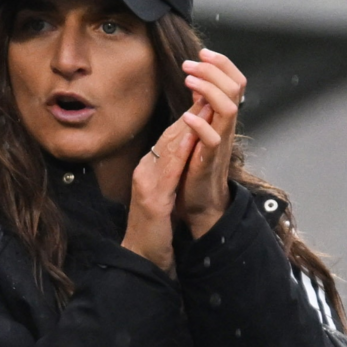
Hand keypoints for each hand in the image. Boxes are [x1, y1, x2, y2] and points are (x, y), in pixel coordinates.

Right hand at [122, 109, 201, 272]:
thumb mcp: (162, 196)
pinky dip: (179, 152)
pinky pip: (168, 171)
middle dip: (189, 113)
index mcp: (148, 170)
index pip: (169, 139)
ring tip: (202, 104)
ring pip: (167, 148)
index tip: (203, 98)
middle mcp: (145, 172)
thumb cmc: (154, 230)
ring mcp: (146, 184)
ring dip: (187, 125)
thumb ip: (169, 174)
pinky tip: (190, 138)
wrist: (141, 257)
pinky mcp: (152, 199)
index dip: (187, 117)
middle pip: (168, 137)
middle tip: (206, 90)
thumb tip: (182, 155)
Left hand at [178, 48, 245, 237]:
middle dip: (214, 70)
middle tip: (191, 62)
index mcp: (223, 118)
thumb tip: (198, 82)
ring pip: (229, 109)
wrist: (199, 202)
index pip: (234, 82)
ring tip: (189, 79)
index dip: (222, 64)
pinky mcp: (208, 161)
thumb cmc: (196, 165)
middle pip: (235, 88)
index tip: (202, 52)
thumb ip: (201, 108)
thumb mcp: (199, 130)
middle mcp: (226, 127)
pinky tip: (187, 115)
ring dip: (209, 90)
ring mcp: (220, 143)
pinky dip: (200, 124)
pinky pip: (212, 140)